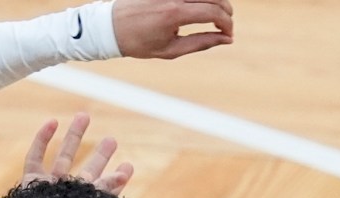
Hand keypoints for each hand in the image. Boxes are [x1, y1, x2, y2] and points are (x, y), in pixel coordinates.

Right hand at [22, 113, 132, 193]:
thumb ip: (107, 190)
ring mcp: (48, 190)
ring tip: (84, 116)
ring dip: (74, 137)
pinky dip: (42, 140)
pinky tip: (53, 122)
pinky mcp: (29, 184)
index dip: (116, 179)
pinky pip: (34, 158)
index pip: (105, 192)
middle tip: (112, 140)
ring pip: (62, 158)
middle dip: (100, 156)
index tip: (128, 166)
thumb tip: (125, 171)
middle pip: (87, 172)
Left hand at [111, 0, 232, 59]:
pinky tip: (202, 6)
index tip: (229, 34)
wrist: (111, 27)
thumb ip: (201, 43)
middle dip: (226, 10)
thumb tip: (226, 40)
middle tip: (226, 24)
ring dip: (216, 0)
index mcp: (174, 14)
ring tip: (216, 14)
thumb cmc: (140, 43)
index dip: (226, 23)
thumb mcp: (171, 50)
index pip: (213, 12)